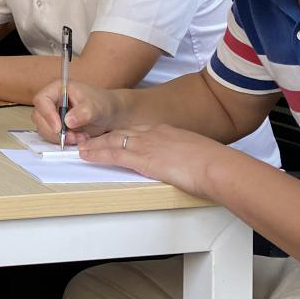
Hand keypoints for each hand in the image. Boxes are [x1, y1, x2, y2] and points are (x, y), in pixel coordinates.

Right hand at [31, 79, 122, 145]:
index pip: (41, 100)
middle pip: (39, 117)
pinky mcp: (55, 126)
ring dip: (60, 138)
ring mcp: (52, 114)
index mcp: (57, 89)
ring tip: (80, 138)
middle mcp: (51, 101)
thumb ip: (83, 113)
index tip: (59, 128)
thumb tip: (67, 121)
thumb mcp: (95, 107)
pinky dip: (64, 141)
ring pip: (44, 129)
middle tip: (72, 137)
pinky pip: (52, 137)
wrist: (108, 114)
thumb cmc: (102, 104)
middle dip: (54, 131)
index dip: (47, 114)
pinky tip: (79, 139)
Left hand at [78, 125, 228, 197]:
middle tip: (90, 140)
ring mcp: (146, 145)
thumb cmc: (215, 165)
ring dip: (95, 145)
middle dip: (104, 137)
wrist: (217, 166)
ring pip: (112, 142)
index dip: (123, 135)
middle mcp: (154, 134)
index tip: (114, 138)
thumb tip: (188, 166)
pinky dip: (97, 154)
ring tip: (82, 148)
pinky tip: (87, 155)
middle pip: (122, 133)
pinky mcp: (142, 158)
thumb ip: (187, 158)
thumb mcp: (199, 156)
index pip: (138, 132)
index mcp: (167, 132)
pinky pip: (113, 154)